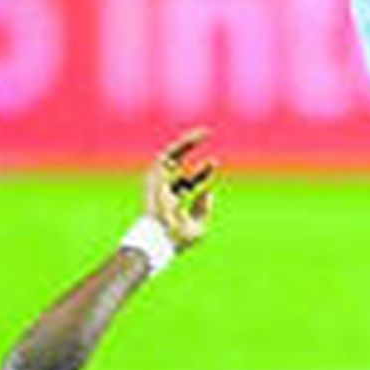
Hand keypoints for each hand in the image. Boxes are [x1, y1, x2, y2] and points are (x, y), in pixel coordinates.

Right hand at [143, 129, 216, 250]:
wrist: (160, 238)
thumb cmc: (177, 238)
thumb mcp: (197, 227)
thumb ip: (203, 209)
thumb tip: (207, 191)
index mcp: (172, 202)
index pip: (187, 183)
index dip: (201, 173)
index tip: (214, 162)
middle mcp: (163, 190)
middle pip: (177, 166)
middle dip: (190, 152)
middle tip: (207, 139)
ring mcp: (158, 183)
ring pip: (171, 156)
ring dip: (187, 143)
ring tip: (205, 132)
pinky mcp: (155, 177)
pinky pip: (167, 155)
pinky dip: (183, 145)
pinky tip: (198, 137)